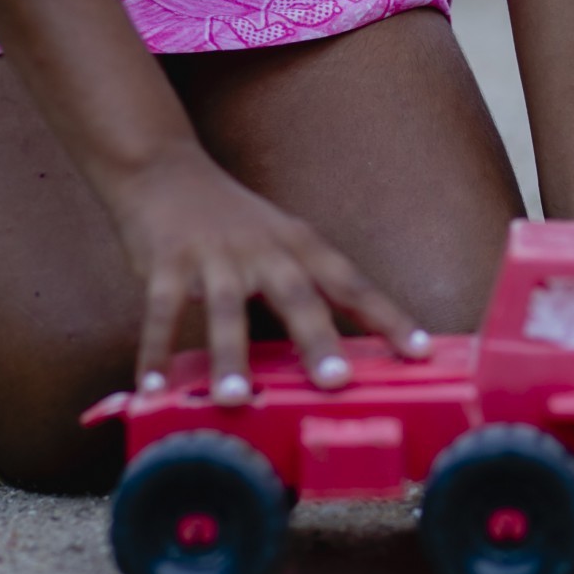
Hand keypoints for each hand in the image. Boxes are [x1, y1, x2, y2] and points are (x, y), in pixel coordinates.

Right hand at [112, 149, 430, 404]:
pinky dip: (155, 351)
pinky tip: (152, 389)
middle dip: (318, 341)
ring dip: (231, 357)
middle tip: (337, 382)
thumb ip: (307, 291)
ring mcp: (214, 256)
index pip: (353, 285)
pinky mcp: (166, 262)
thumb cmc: (233, 223)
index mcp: (300, 246)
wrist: (164, 171)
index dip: (388, 317)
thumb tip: (340, 357)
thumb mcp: (281, 243)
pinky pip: (162, 312)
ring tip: (235, 401)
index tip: (421, 352)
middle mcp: (264, 250)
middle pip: (297, 296)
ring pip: (226, 310)